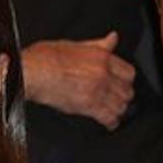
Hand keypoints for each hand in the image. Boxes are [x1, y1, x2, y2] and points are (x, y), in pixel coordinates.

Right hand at [21, 33, 135, 129]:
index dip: (126, 80)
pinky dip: (111, 123)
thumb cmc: (47, 57)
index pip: (128, 72)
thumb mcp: (76, 44)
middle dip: (123, 96)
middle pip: (127, 91)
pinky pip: (109, 118)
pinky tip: (110, 124)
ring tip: (114, 111)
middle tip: (118, 99)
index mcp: (102, 57)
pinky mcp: (88, 107)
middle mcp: (103, 74)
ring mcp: (97, 91)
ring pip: (120, 106)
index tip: (123, 84)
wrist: (34, 72)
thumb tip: (112, 39)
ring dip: (118, 110)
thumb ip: (98, 45)